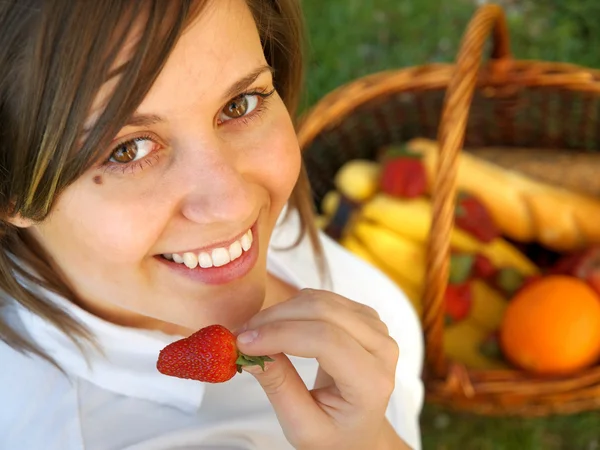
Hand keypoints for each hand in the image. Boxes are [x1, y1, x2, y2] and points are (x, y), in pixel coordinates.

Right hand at [236, 288, 406, 449]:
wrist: (360, 430)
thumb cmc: (333, 433)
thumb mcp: (302, 426)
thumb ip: (279, 387)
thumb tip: (248, 352)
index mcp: (373, 383)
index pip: (326, 341)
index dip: (281, 335)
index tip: (243, 342)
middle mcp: (383, 349)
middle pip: (324, 312)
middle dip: (275, 317)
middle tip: (241, 334)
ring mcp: (376, 328)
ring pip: (320, 299)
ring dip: (280, 310)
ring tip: (255, 333)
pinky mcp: (364, 316)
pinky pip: (322, 298)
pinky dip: (292, 307)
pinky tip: (276, 326)